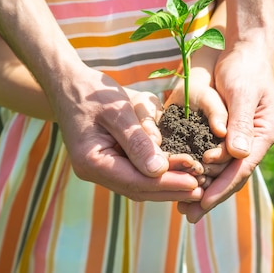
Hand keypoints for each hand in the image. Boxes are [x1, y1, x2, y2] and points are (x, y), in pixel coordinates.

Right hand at [57, 68, 202, 201]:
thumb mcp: (118, 111)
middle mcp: (95, 171)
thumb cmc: (94, 92)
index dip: (167, 184)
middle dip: (171, 190)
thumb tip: (158, 170)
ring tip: (197, 185)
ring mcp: (102, 169)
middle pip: (139, 189)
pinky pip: (138, 174)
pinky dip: (159, 174)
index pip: (136, 181)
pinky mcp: (112, 161)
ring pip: (139, 185)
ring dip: (168, 186)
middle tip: (202, 189)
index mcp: (92, 161)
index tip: (194, 182)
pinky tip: (181, 172)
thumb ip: (137, 140)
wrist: (71, 84)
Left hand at [179, 40, 273, 222]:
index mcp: (264, 133)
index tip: (202, 202)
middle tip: (188, 214)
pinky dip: (202, 171)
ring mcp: (243, 138)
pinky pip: (216, 158)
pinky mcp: (230, 133)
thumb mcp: (242, 93)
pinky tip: (187, 181)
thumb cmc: (245, 68)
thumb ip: (241, 123)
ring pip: (224, 170)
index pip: (242, 168)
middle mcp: (255, 140)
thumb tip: (239, 154)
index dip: (222, 187)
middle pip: (233, 175)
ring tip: (184, 207)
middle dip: (211, 194)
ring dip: (205, 187)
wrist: (245, 50)